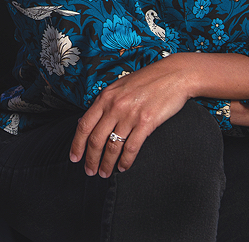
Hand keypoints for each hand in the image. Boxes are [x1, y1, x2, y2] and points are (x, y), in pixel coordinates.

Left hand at [67, 58, 193, 177]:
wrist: (174, 75)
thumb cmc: (148, 80)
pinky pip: (131, 147)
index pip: (84, 125)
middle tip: (90, 172)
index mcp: (105, 97)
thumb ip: (105, 102)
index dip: (77, 144)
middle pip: (96, 139)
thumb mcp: (120, 87)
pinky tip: (123, 167)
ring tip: (105, 173)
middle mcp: (114, 106)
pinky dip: (126, 161)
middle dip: (91, 159)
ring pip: (112, 146)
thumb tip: (89, 119)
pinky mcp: (146, 122)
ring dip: (107, 163)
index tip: (74, 158)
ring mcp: (130, 115)